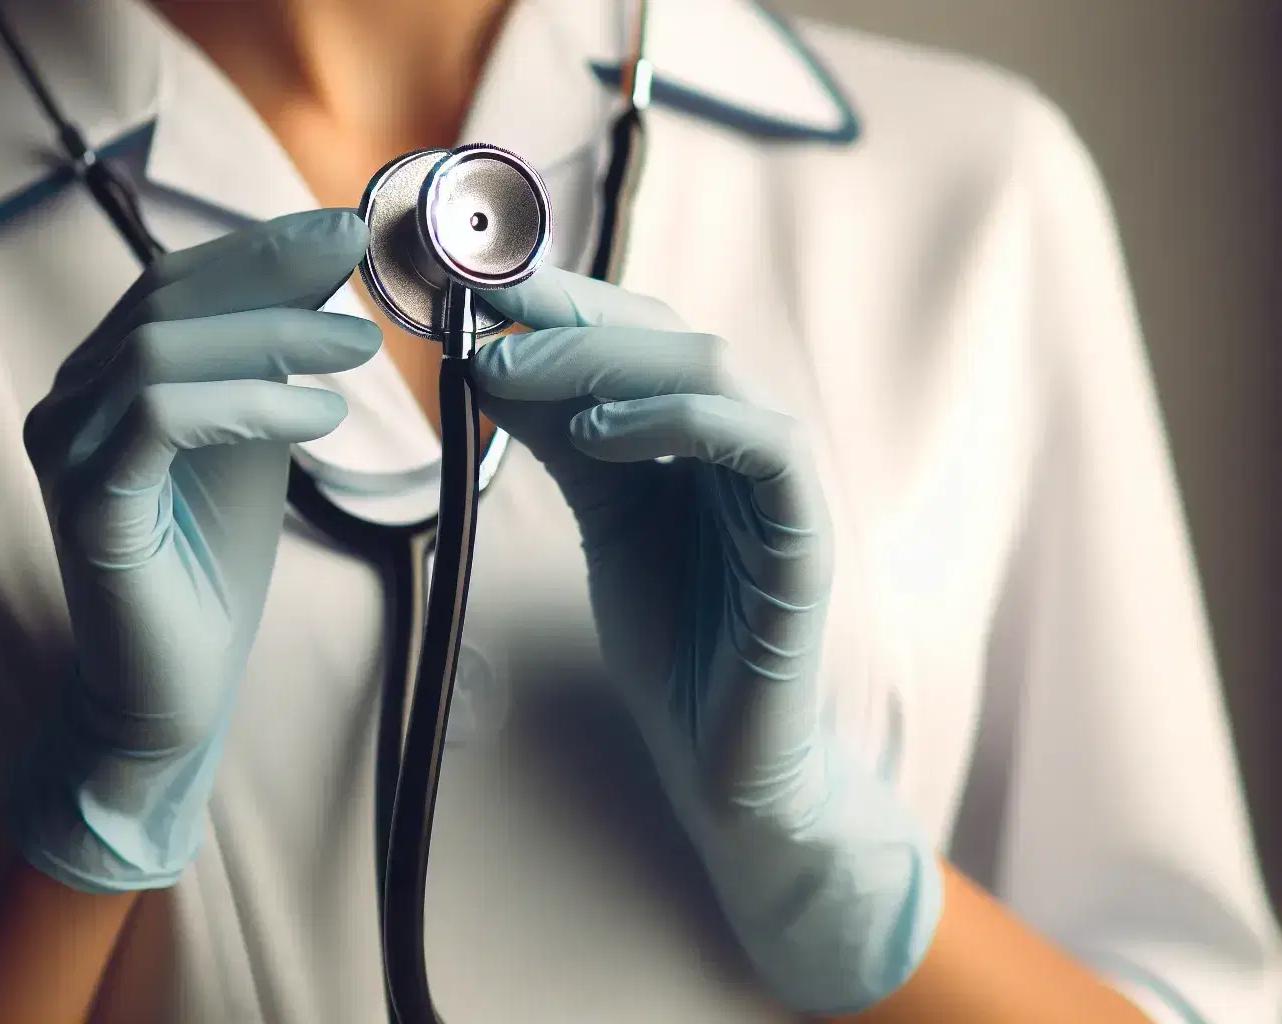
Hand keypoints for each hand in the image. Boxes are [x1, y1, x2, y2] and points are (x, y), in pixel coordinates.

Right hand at [9, 209, 379, 893]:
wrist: (170, 689)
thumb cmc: (213, 564)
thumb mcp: (253, 439)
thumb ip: (269, 363)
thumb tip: (325, 271)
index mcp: (102, 378)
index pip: (175, 282)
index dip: (259, 246)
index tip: (347, 227)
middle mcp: (68, 402)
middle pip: (164, 298)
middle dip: (271, 268)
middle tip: (361, 254)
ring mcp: (66, 451)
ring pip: (159, 349)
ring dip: (273, 337)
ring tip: (361, 348)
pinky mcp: (87, 505)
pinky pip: (160, 420)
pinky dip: (248, 404)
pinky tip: (319, 415)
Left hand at [475, 268, 941, 1014]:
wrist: (720, 757)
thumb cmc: (671, 632)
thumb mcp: (599, 512)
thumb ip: (559, 437)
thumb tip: (491, 357)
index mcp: (707, 430)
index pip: (645, 334)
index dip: (567, 300)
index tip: (479, 281)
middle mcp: (752, 439)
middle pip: (676, 334)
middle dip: (576, 314)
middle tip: (487, 312)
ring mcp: (786, 485)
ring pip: (719, 371)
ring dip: (612, 358)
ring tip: (519, 373)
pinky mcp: (806, 540)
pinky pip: (767, 448)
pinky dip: (681, 421)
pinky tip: (598, 432)